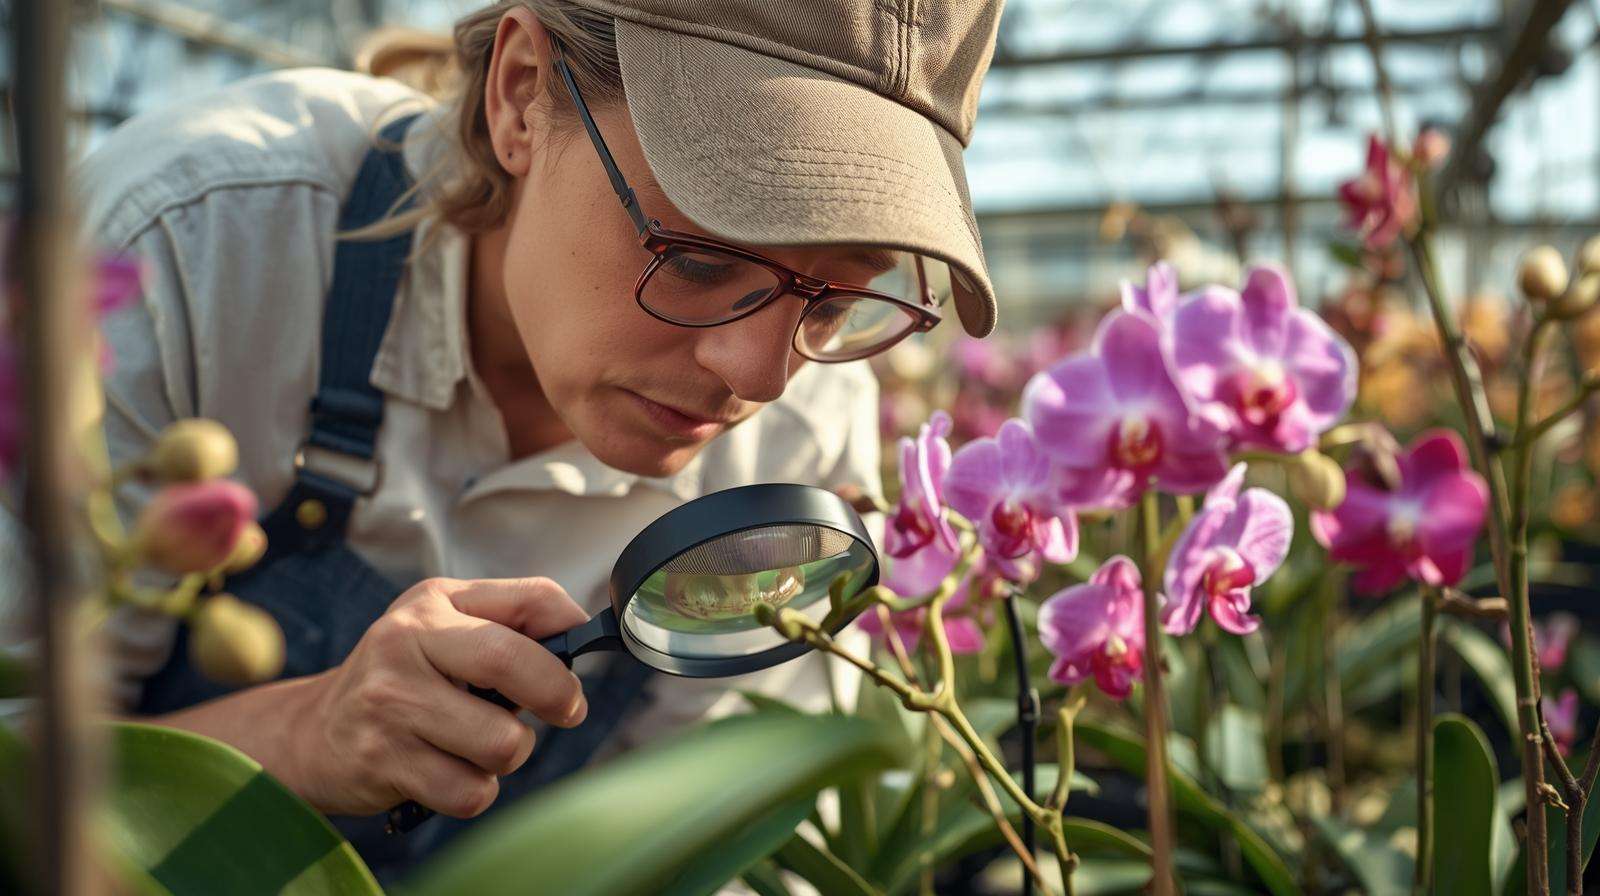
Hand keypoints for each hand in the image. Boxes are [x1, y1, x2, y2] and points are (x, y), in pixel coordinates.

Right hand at [286, 577, 589, 817]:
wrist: (313, 732)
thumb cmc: (400, 674)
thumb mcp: (444, 621)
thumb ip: (511, 615)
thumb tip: (579, 627)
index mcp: (433, 605)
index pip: (530, 601)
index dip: (572, 633)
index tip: (580, 661)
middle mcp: (404, 645)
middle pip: (511, 663)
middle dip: (556, 696)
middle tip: (564, 710)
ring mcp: (391, 705)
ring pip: (502, 742)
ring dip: (508, 753)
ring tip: (480, 742)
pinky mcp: (384, 761)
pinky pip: (471, 791)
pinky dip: (475, 790)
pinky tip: (450, 770)